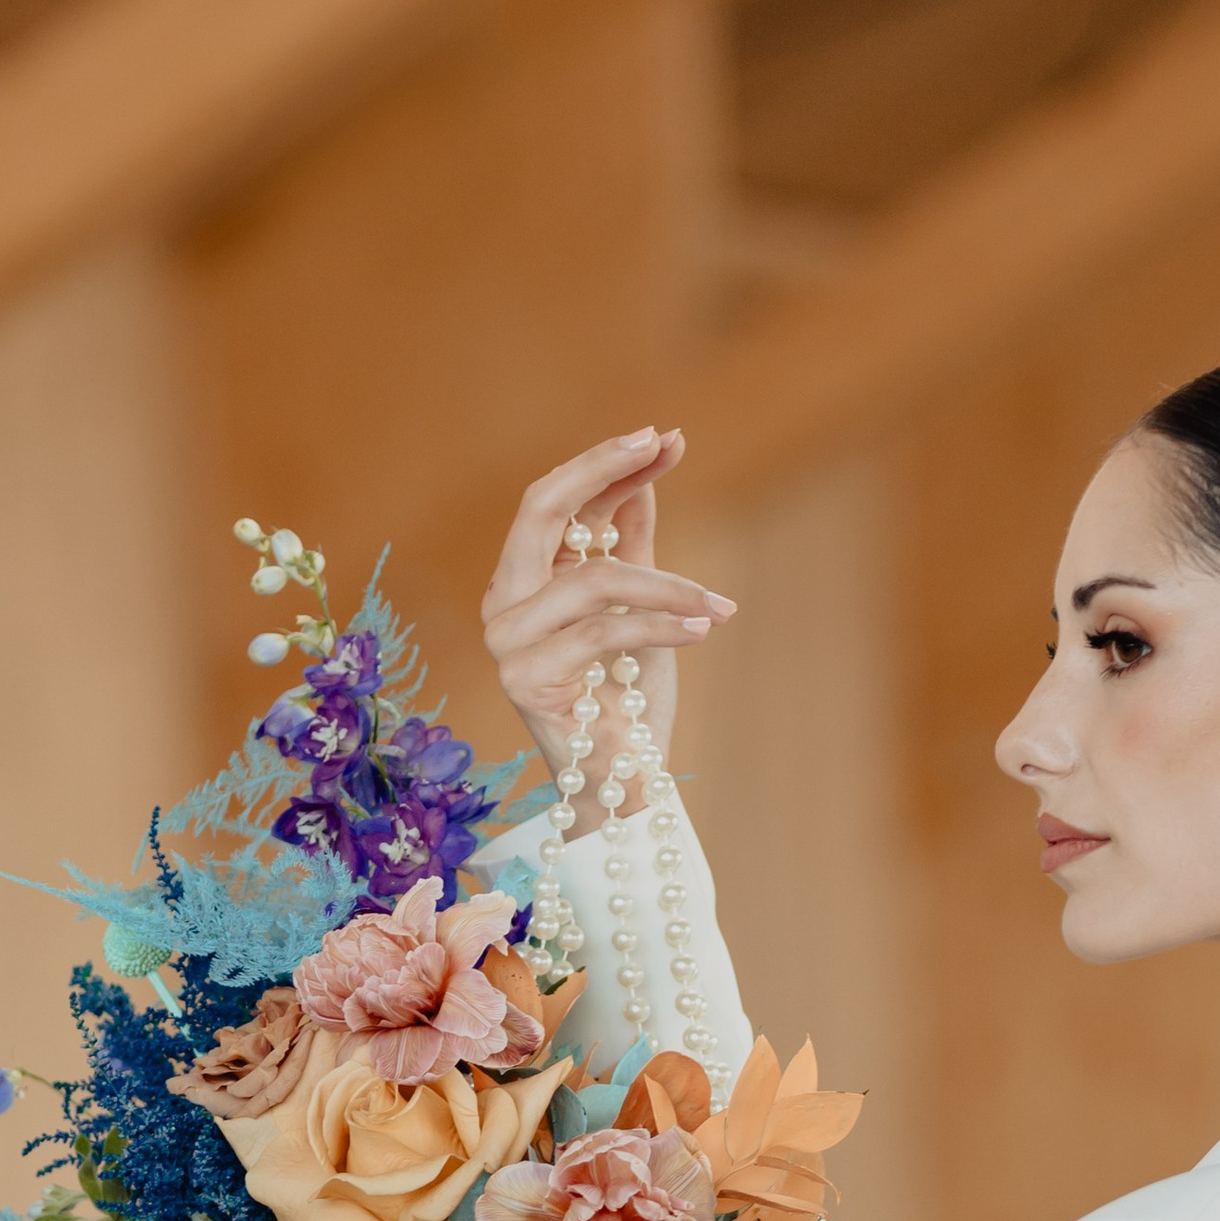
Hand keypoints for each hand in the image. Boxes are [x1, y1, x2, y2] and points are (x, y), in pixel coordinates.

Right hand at [481, 428, 735, 834]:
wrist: (623, 781)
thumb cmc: (627, 697)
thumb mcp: (640, 605)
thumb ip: (632, 539)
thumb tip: (648, 468)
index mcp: (523, 579)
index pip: (555, 502)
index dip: (607, 463)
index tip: (666, 439)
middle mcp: (502, 602)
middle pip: (540, 508)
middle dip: (604, 469)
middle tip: (664, 446)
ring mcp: (506, 641)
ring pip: (592, 580)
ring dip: (668, 587)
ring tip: (717, 606)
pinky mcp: (524, 678)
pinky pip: (602, 632)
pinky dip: (661, 626)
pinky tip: (705, 628)